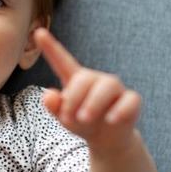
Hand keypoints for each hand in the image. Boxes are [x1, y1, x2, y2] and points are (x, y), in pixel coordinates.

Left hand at [36, 28, 140, 154]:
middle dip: (73, 99)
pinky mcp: (131, 101)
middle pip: (84, 78)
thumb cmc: (83, 123)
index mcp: (76, 80)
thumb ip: (55, 106)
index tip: (39, 32)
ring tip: (83, 119)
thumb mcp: (64, 117)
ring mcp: (115, 89)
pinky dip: (119, 111)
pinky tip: (110, 120)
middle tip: (68, 118)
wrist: (107, 139)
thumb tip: (48, 95)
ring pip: (107, 86)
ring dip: (93, 104)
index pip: (62, 60)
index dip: (51, 47)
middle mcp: (96, 80)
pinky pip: (128, 100)